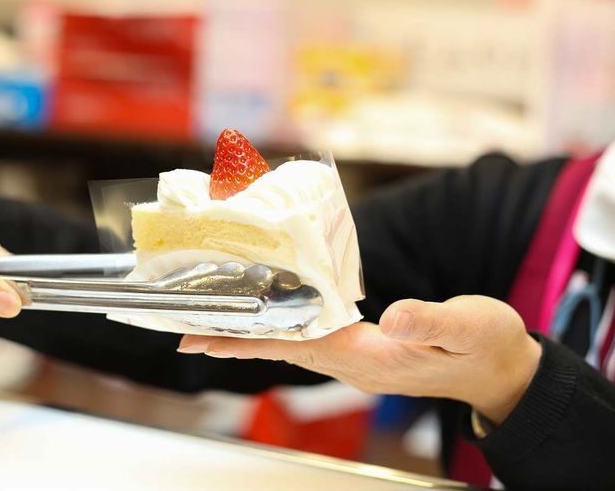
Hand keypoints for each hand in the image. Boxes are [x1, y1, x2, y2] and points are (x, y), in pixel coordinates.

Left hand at [178, 295, 541, 424]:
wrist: (499, 370)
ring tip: (212, 325)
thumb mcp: (470, 327)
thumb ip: (432, 322)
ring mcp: (357, 361)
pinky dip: (281, 328)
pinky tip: (268, 319)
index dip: (249, 340)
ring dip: (251, 336)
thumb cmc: (486, 346)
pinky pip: (309, 339)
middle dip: (234, 340)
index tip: (207, 337)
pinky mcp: (363, 352)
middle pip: (281, 349)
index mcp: (373, 357)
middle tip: (188, 332)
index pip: (296, 345)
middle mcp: (355, 363)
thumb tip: (394, 318)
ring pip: (291, 345)